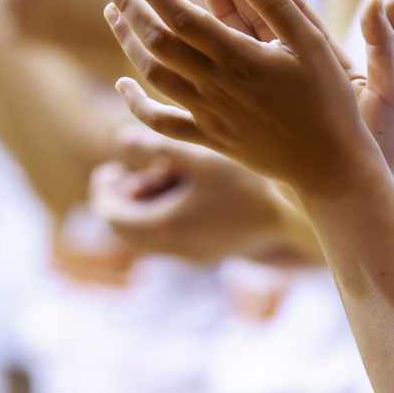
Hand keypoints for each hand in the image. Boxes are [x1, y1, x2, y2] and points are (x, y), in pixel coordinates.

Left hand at [89, 124, 288, 262]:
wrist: (290, 216)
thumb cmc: (246, 181)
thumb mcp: (199, 154)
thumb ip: (156, 146)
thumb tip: (118, 138)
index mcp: (166, 226)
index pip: (110, 216)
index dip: (103, 190)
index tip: (110, 167)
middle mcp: (175, 248)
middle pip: (126, 229)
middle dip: (124, 198)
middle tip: (133, 170)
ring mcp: (192, 254)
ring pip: (148, 234)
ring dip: (147, 205)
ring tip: (166, 175)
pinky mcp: (208, 252)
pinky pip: (171, 237)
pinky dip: (166, 214)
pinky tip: (187, 189)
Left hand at [98, 0, 393, 199]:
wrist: (329, 167)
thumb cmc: (328, 102)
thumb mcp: (313, 43)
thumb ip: (276, 2)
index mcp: (238, 58)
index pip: (179, 15)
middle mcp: (215, 87)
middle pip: (156, 41)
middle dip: (128, 6)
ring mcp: (210, 117)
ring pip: (153, 76)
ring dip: (128, 43)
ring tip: (115, 15)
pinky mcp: (212, 139)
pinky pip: (163, 123)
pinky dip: (137, 105)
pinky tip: (124, 85)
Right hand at [202, 0, 393, 182]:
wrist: (368, 192)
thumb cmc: (385, 146)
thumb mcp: (389, 94)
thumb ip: (383, 47)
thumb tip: (377, 1)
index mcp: (331, 61)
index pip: (295, 15)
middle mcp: (304, 77)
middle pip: (263, 31)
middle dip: (235, 1)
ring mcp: (283, 101)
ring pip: (244, 62)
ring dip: (217, 36)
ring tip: (186, 9)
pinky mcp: (269, 128)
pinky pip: (235, 99)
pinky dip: (211, 82)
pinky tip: (184, 66)